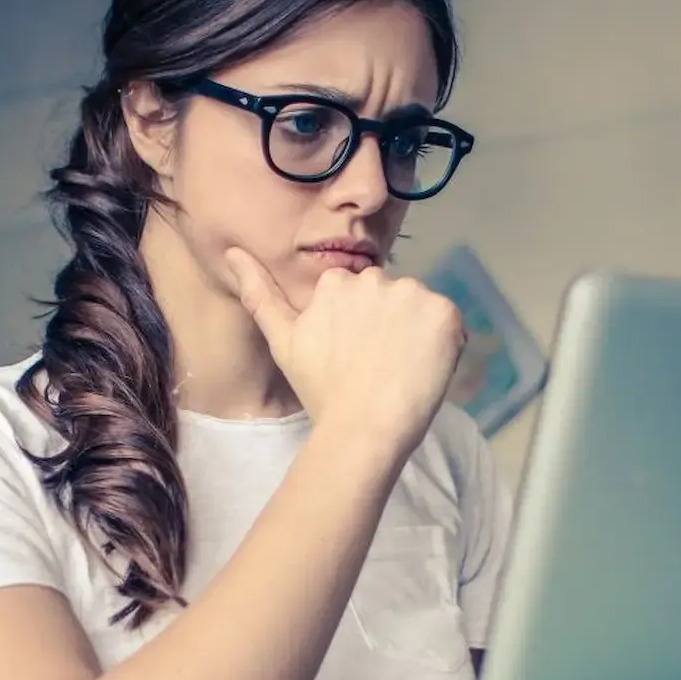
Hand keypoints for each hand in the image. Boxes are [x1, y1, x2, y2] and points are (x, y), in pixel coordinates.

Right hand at [226, 248, 463, 457]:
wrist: (363, 427)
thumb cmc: (321, 391)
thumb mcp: (283, 341)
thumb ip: (260, 293)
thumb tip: (232, 251)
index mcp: (337, 283)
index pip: (361, 297)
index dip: (363, 328)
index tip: (358, 356)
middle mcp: (374, 279)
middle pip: (391, 298)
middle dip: (389, 324)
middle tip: (379, 365)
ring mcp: (412, 294)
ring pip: (420, 310)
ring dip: (417, 332)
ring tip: (400, 370)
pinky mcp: (444, 313)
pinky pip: (449, 323)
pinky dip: (443, 344)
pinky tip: (424, 369)